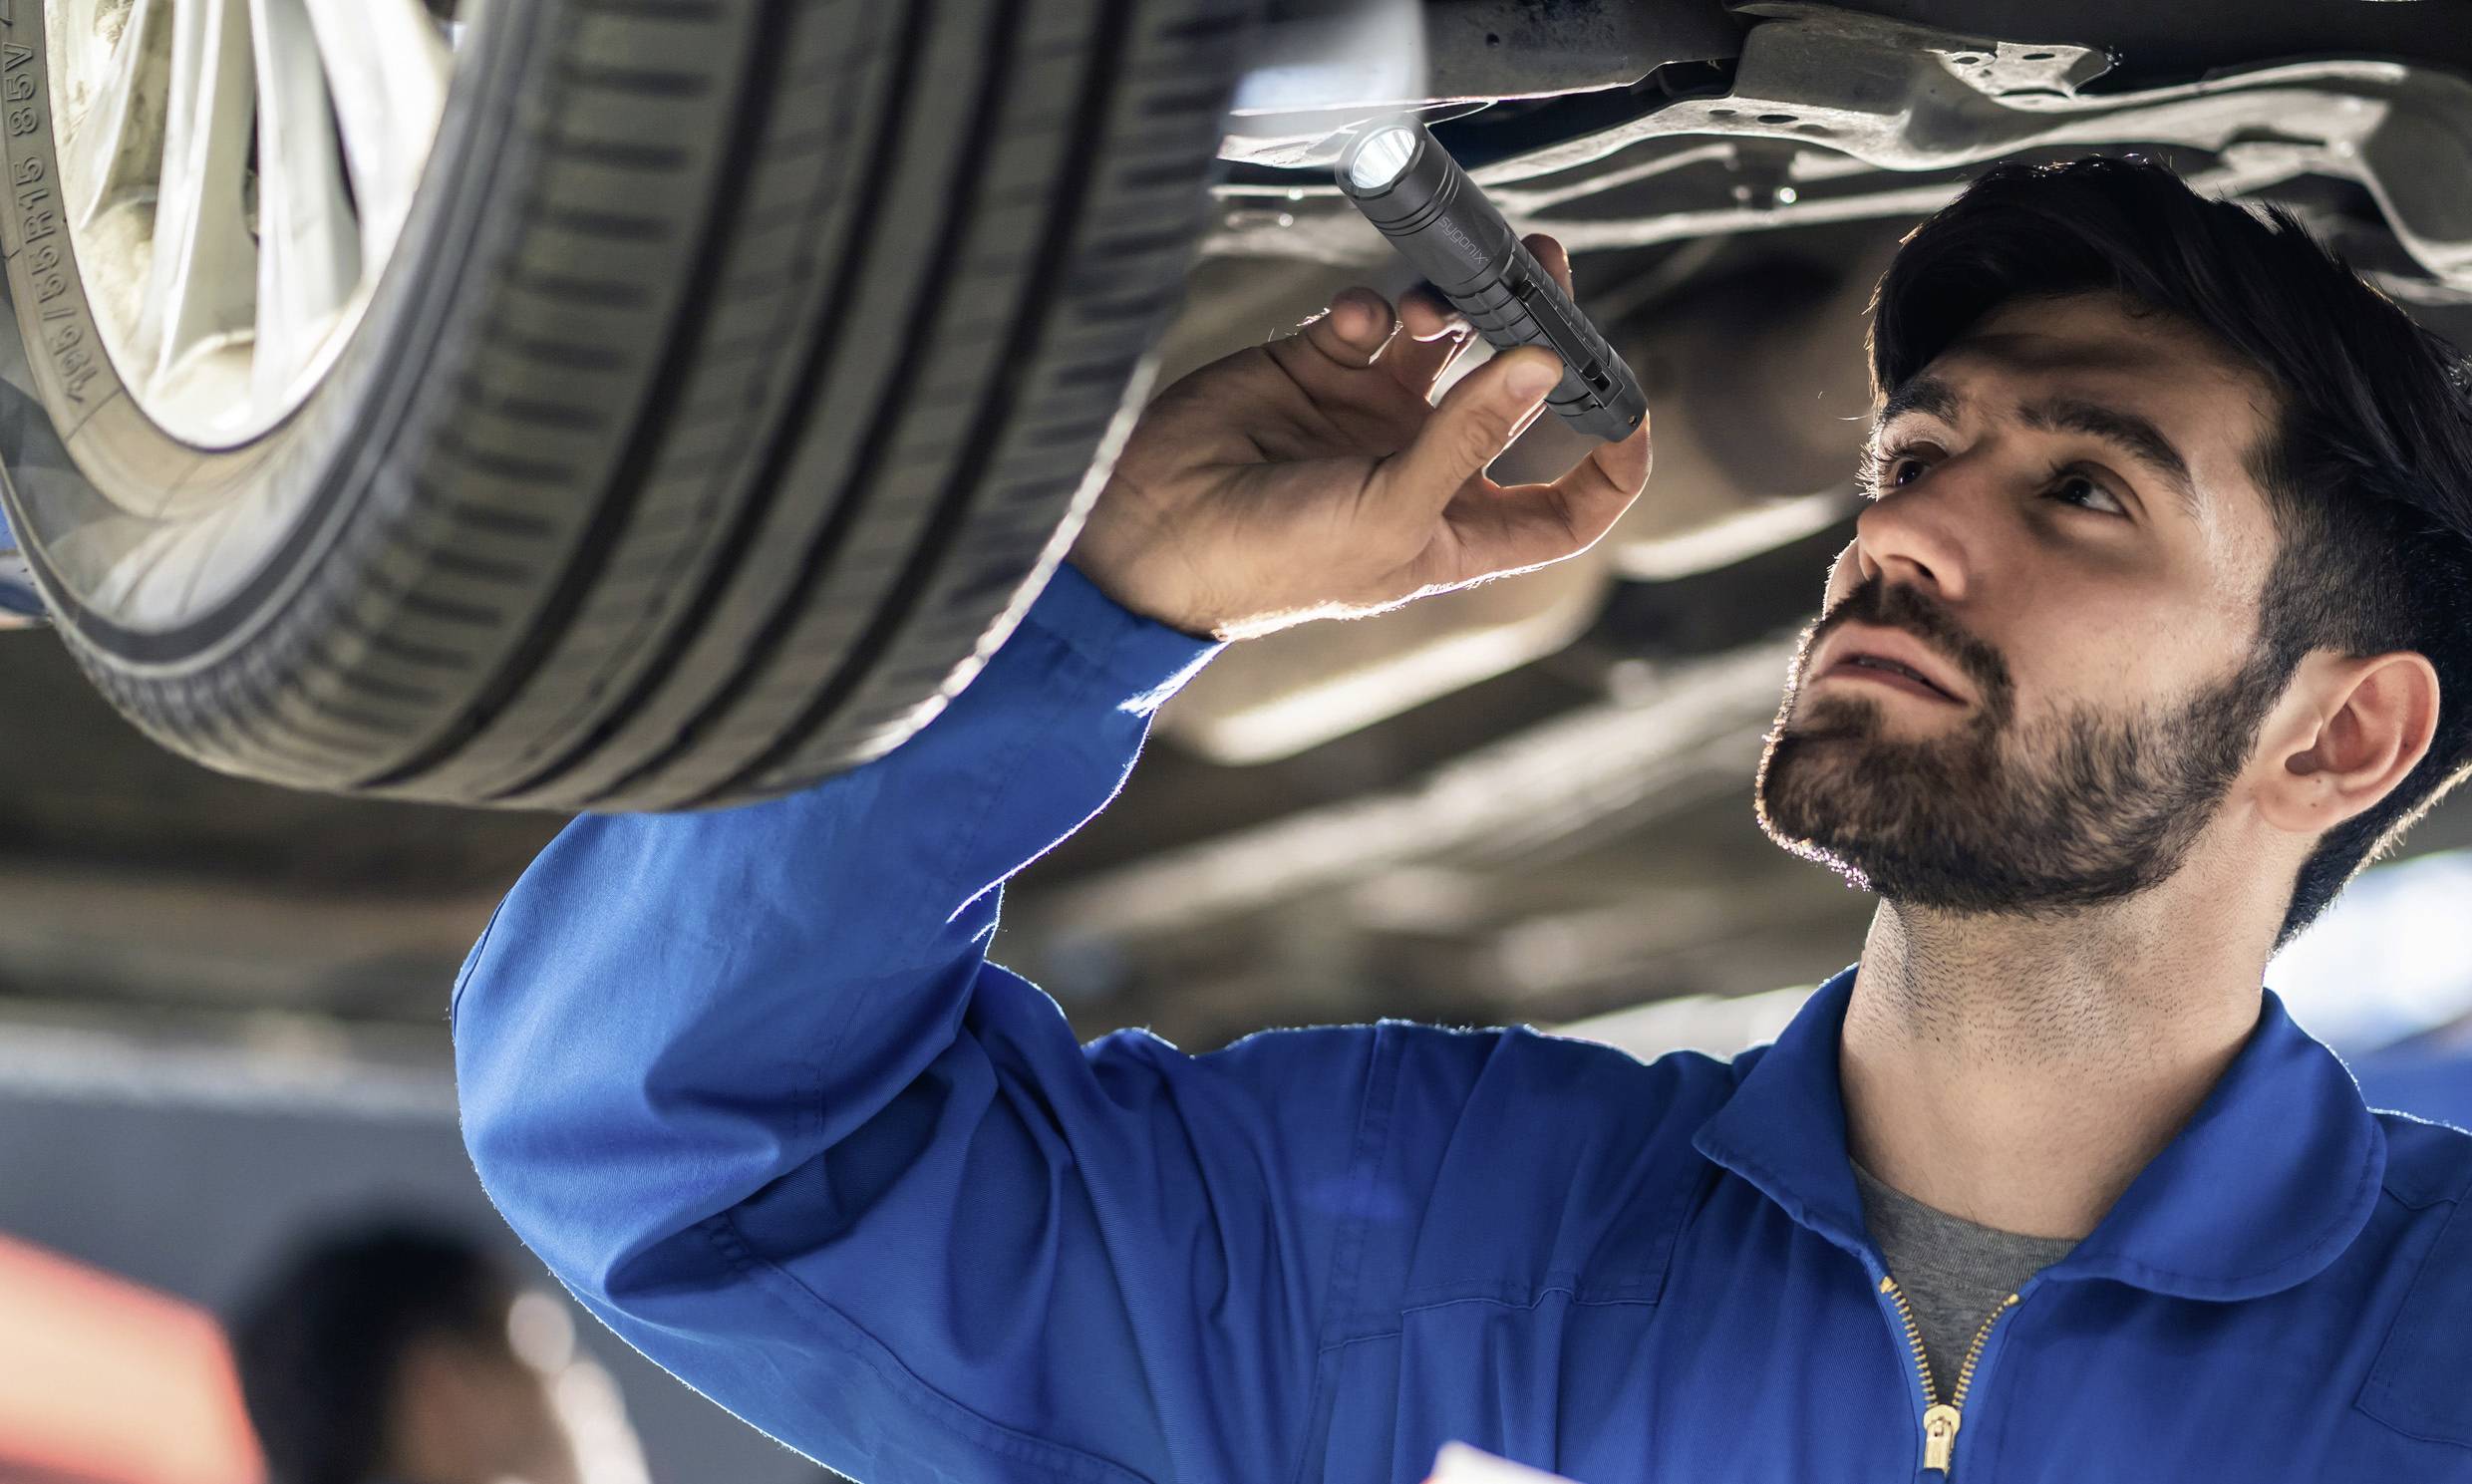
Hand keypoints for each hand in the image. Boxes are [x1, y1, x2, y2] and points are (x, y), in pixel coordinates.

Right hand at [1067, 233, 1651, 639]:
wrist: (1154, 533)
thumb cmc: (1275, 561)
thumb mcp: (1390, 513)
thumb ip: (1466, 438)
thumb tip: (1546, 363)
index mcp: (1457, 531)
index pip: (1567, 505)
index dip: (1612, 458)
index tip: (1625, 399)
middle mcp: (1425, 469)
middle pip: (1516, 394)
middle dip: (1538, 334)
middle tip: (1546, 267)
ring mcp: (1372, 416)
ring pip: (1447, 340)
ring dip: (1453, 307)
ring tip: (1433, 299)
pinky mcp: (1318, 368)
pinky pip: (1371, 319)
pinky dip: (1374, 308)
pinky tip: (1358, 323)